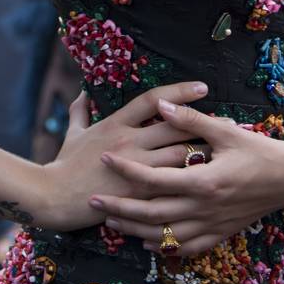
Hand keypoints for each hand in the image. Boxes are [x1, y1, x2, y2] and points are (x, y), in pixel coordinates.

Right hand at [37, 81, 210, 230]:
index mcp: (116, 123)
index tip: (201, 87)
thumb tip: (83, 92)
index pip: (153, 100)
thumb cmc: (64, 164)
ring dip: (205, 152)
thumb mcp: (73, 133)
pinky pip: (173, 186)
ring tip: (227, 152)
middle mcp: (130, 142)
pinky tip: (211, 182)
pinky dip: (192, 182)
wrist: (54, 196)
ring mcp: (136, 167)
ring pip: (180, 156)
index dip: (178, 92)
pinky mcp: (139, 192)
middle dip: (203, 122)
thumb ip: (80, 111)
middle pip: (175, 126)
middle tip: (229, 121)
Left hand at [88, 99, 283, 255]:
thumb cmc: (259, 150)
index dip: (127, 169)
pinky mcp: (220, 233)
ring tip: (111, 222)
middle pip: (152, 214)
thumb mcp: (226, 130)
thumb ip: (190, 119)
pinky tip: (147, 242)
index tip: (106, 158)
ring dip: (136, 230)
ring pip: (165, 235)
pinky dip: (164, 247)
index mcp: (204, 181)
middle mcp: (205, 208)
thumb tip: (159, 103)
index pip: (154, 178)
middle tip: (94, 201)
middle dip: (120, 208)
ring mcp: (212, 224)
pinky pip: (187, 247)